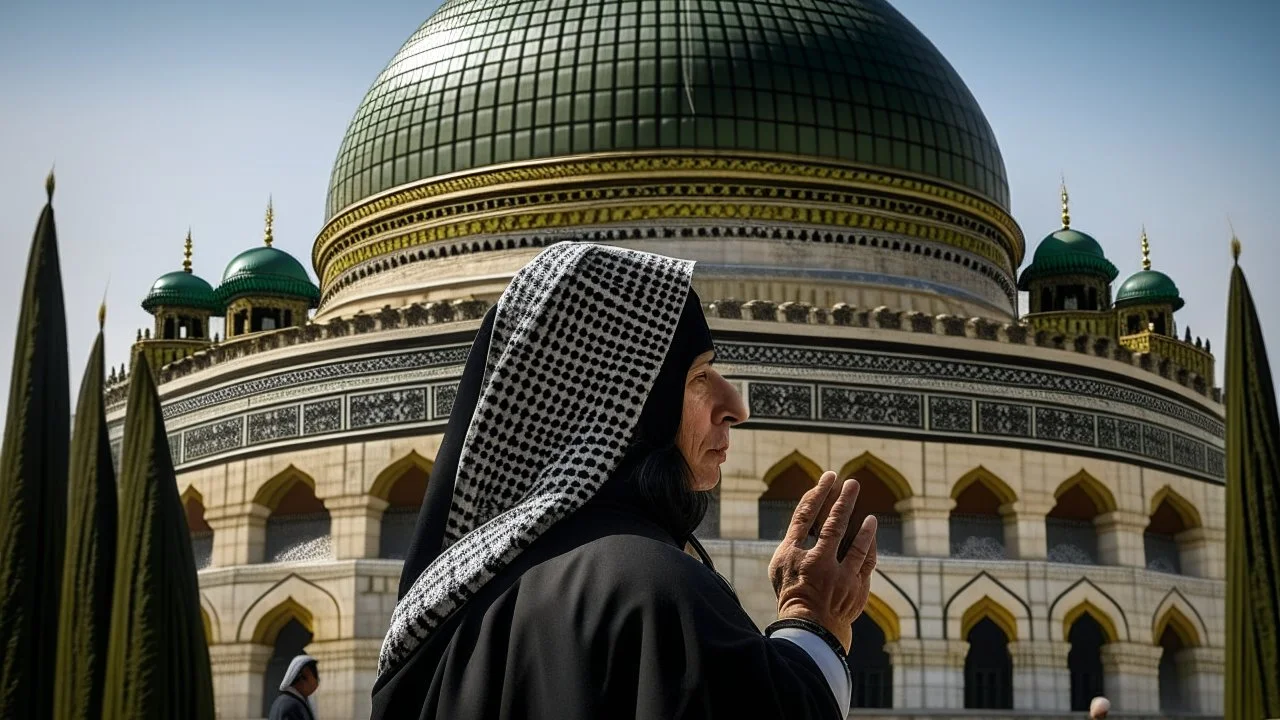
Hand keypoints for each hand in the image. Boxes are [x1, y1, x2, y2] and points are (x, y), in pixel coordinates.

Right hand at [767, 471, 878, 651]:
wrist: (811, 628)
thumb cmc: (793, 591)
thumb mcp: (781, 565)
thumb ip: (793, 539)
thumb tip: (808, 514)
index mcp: (794, 555)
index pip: (806, 516)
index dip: (818, 494)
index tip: (829, 477)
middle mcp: (818, 564)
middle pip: (834, 524)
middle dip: (844, 500)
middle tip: (852, 483)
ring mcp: (840, 577)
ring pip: (857, 544)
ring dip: (864, 526)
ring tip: (868, 515)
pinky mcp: (857, 588)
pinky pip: (868, 561)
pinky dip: (871, 546)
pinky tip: (872, 533)